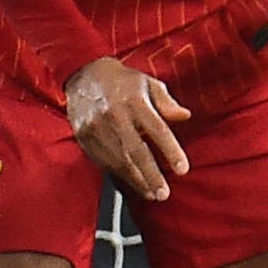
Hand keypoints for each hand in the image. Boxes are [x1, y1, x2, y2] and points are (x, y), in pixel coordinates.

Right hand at [65, 55, 191, 202]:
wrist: (83, 74)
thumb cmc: (121, 80)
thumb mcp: (148, 83)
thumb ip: (166, 102)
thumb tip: (185, 116)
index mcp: (134, 100)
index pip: (157, 129)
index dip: (171, 151)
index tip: (182, 169)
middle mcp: (115, 114)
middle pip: (136, 150)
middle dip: (151, 175)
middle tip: (163, 193)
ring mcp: (96, 127)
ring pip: (118, 160)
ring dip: (136, 180)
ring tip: (151, 194)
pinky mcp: (83, 136)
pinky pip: (102, 160)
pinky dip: (118, 174)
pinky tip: (131, 183)